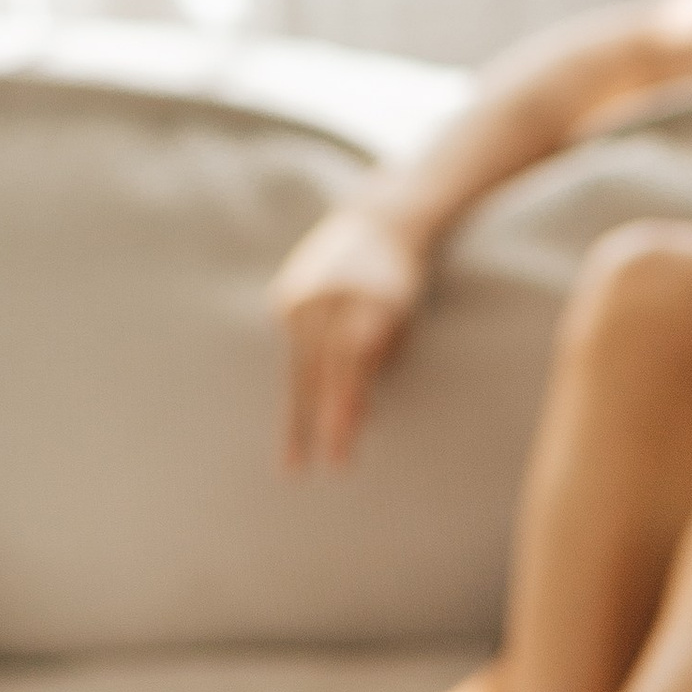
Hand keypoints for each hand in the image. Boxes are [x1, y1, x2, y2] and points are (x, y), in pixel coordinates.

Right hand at [270, 202, 425, 468]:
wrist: (380, 222)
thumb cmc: (402, 284)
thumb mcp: (405, 317)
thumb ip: (382, 358)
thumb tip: (356, 411)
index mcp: (368, 303)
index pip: (353, 367)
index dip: (346, 409)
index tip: (342, 450)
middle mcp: (329, 298)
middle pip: (320, 372)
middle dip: (319, 423)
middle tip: (314, 469)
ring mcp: (302, 295)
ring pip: (298, 369)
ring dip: (296, 417)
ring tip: (291, 461)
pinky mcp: (285, 298)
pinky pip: (292, 352)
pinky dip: (299, 381)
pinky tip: (301, 409)